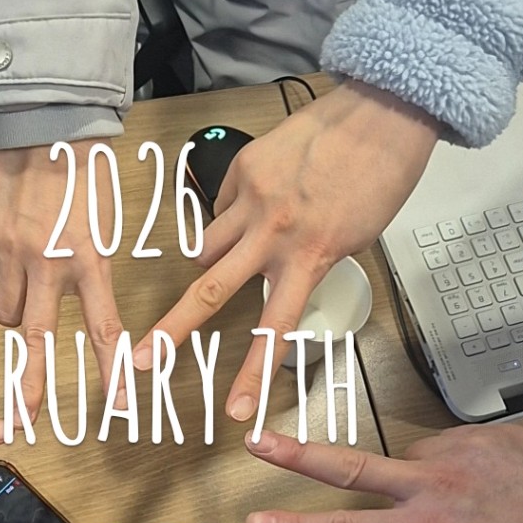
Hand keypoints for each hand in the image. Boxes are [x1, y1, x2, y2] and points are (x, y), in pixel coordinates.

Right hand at [0, 141, 125, 414]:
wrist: (42, 120)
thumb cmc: (83, 168)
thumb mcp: (103, 220)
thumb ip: (88, 265)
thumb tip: (67, 297)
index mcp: (90, 259)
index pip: (104, 328)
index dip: (112, 370)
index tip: (119, 404)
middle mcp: (49, 263)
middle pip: (36, 339)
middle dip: (30, 383)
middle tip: (24, 415)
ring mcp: (10, 252)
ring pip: (6, 309)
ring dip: (18, 306)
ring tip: (29, 274)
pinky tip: (9, 240)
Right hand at [133, 81, 438, 421]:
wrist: (381, 112)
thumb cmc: (378, 180)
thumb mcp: (351, 239)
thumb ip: (304, 262)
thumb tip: (265, 268)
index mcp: (310, 259)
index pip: (273, 329)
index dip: (251, 375)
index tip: (235, 410)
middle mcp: (273, 234)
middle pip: (210, 290)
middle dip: (172, 329)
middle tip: (142, 359)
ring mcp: (252, 199)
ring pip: (206, 246)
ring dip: (210, 259)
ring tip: (241, 247)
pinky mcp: (244, 168)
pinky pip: (219, 206)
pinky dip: (229, 214)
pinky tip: (259, 200)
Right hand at [245, 423, 522, 522]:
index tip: (259, 522)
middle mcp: (436, 485)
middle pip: (347, 466)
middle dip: (296, 455)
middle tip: (259, 441)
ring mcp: (462, 453)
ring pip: (412, 458)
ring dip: (419, 477)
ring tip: (458, 502)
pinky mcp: (490, 435)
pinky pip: (455, 448)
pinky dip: (458, 466)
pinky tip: (485, 486)